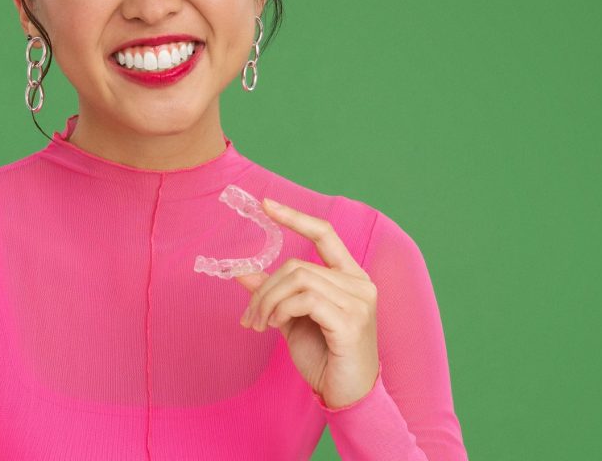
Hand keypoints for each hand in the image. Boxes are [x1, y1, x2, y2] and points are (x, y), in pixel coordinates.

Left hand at [234, 198, 379, 408]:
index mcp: (350, 276)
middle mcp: (360, 284)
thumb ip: (273, 293)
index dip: (294, 217)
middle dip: (265, 287)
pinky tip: (275, 325)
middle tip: (249, 315)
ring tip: (258, 323)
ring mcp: (360, 302)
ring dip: (268, 301)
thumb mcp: (292, 318)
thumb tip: (241, 272)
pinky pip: (306, 300)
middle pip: (298, 265)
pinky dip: (282, 309)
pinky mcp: (352, 322)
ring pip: (298, 280)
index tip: (265, 204)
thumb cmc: (324, 356)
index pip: (324, 233)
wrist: (347, 396)